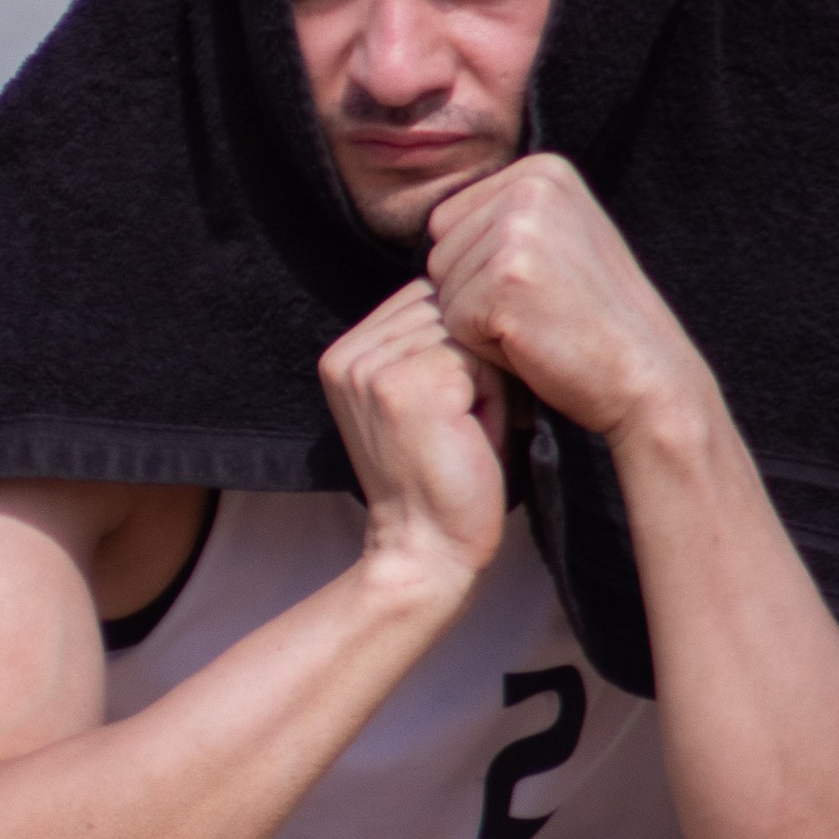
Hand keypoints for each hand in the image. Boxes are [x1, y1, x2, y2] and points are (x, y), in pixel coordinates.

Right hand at [319, 281, 505, 597]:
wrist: (427, 552)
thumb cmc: (446, 478)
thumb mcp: (426, 399)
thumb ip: (431, 344)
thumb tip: (485, 286)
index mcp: (344, 354)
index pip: (425, 302)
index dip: (459, 352)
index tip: (448, 414)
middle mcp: (348, 355)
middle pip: (447, 311)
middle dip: (474, 365)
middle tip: (460, 428)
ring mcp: (372, 368)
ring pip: (466, 333)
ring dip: (486, 382)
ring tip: (465, 432)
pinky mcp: (406, 385)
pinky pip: (479, 359)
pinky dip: (494, 399)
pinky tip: (472, 438)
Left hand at [425, 154, 707, 448]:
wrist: (648, 374)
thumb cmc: (593, 319)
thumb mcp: (558, 239)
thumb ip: (503, 219)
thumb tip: (431, 224)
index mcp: (541, 169)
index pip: (448, 220)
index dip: (479, 268)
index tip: (539, 284)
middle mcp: (530, 186)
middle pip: (440, 251)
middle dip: (475, 294)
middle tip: (540, 310)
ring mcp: (519, 229)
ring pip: (441, 287)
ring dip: (478, 321)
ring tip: (539, 325)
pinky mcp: (506, 277)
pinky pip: (453, 321)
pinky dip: (484, 346)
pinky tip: (534, 343)